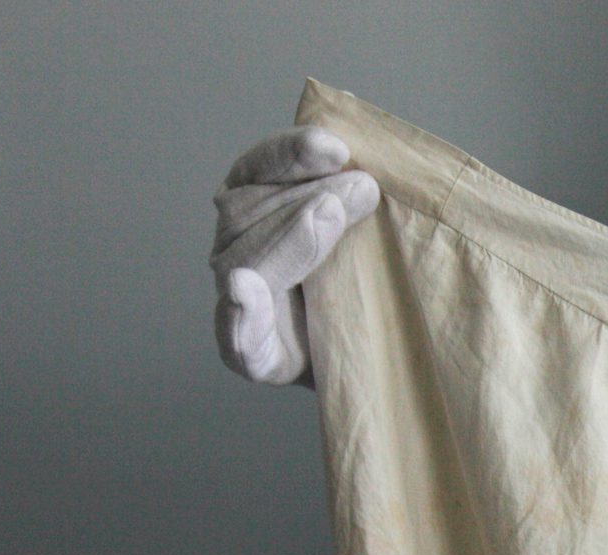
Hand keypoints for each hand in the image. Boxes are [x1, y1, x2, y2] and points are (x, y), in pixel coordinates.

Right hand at [209, 125, 380, 386]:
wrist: (369, 359)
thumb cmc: (368, 289)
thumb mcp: (370, 234)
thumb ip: (355, 189)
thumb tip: (368, 142)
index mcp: (256, 208)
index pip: (257, 168)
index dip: (289, 154)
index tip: (335, 147)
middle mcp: (237, 248)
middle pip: (246, 209)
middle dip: (305, 195)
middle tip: (362, 189)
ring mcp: (238, 300)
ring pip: (243, 260)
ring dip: (289, 236)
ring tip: (330, 216)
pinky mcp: (250, 353)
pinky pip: (237, 332)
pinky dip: (241, 310)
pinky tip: (244, 288)